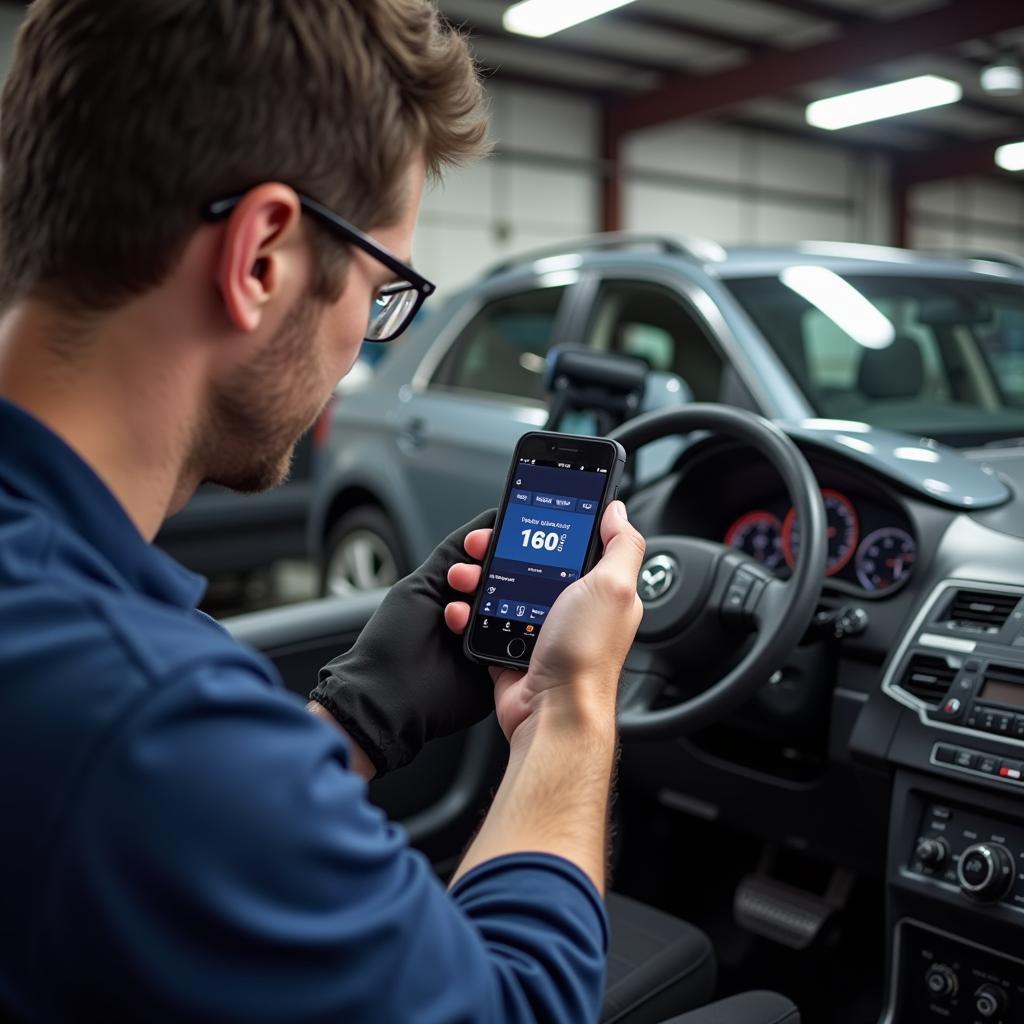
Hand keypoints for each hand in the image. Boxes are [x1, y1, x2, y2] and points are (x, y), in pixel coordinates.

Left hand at [311, 510, 496, 775]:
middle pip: (511, 582)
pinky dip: (512, 634)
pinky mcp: (502, 667)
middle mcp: (479, 613)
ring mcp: (491, 640)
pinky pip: (522, 645)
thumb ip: (454, 552)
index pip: (492, 559)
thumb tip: (489, 519)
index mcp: (460, 591)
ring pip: (518, 610)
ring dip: (496, 605)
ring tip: (459, 614)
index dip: (497, 545)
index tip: (495, 537)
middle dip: (498, 573)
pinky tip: (486, 631)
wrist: (388, 698)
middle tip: (473, 579)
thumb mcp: (422, 585)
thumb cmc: (392, 642)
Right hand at [446, 502, 644, 739]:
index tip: (520, 514)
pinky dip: (468, 613)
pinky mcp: (514, 649)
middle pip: (528, 562)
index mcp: (598, 588)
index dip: (543, 525)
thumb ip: (621, 545)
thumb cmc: (586, 655)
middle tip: (480, 545)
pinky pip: (485, 622)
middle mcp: (572, 607)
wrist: (553, 713)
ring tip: (463, 576)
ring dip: (476, 577)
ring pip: (501, 589)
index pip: (571, 543)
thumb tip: (616, 511)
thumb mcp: (613, 587)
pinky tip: (461, 607)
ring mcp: (541, 629)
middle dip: (498, 549)